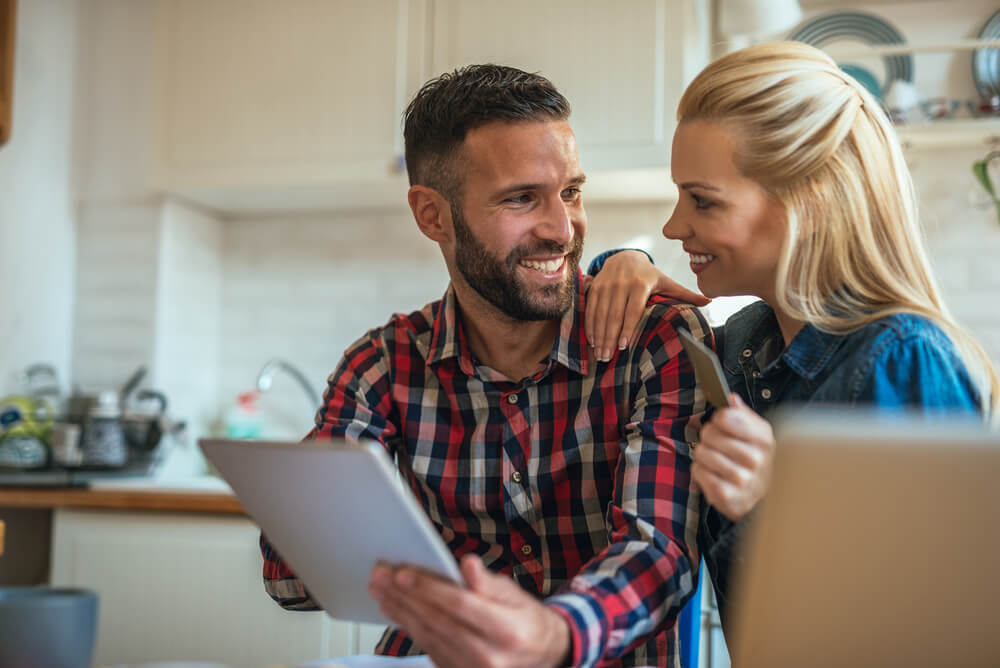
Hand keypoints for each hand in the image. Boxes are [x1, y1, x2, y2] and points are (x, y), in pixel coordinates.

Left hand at [369, 554, 570, 667]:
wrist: (541, 655)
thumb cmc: (526, 619)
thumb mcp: (516, 594)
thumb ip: (488, 582)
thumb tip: (468, 564)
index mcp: (506, 630)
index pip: (459, 605)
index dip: (429, 588)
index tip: (402, 573)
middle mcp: (487, 656)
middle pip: (437, 621)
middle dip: (405, 596)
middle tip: (380, 575)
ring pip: (427, 636)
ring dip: (400, 611)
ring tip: (381, 589)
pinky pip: (428, 648)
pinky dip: (408, 627)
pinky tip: (396, 610)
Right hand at [586, 250, 708, 360]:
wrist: (624, 256)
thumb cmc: (649, 274)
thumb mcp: (666, 281)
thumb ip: (685, 293)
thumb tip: (709, 301)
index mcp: (641, 283)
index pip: (633, 310)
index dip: (627, 328)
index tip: (623, 346)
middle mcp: (621, 283)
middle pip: (614, 315)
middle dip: (609, 338)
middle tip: (607, 357)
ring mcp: (606, 284)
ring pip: (600, 313)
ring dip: (598, 335)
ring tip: (599, 354)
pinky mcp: (595, 287)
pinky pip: (590, 309)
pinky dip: (589, 326)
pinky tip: (591, 340)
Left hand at [692, 394, 774, 520]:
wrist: (763, 499)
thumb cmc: (756, 461)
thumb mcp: (758, 435)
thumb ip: (743, 415)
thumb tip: (731, 399)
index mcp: (764, 439)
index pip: (726, 417)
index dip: (719, 419)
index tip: (723, 425)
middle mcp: (755, 459)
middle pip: (709, 433)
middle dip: (708, 437)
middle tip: (717, 445)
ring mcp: (741, 479)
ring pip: (701, 452)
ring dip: (703, 455)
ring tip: (716, 461)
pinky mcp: (726, 495)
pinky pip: (697, 471)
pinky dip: (700, 471)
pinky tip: (713, 474)